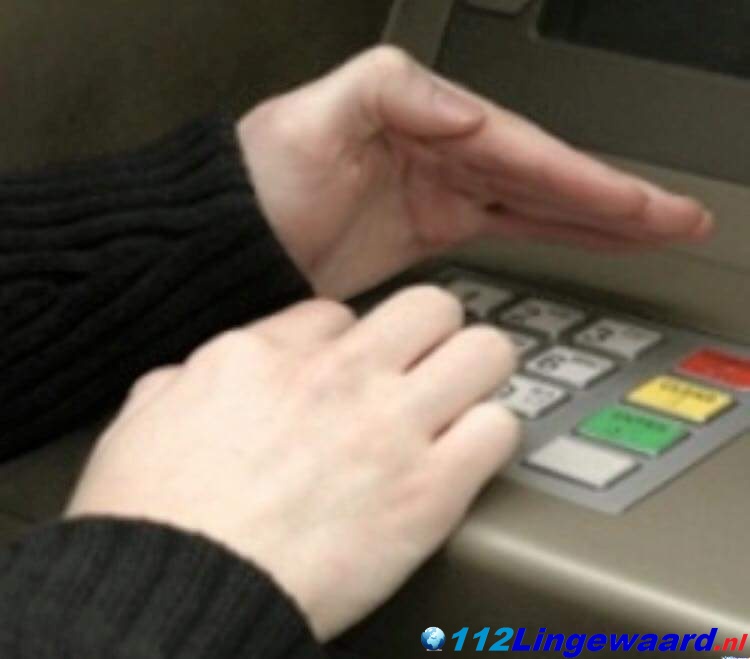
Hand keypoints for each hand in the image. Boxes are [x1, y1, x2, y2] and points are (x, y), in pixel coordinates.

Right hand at [67, 287, 519, 639]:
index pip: (339, 313)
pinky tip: (467, 457)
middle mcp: (340, 375)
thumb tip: (196, 377)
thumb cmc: (152, 520)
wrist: (181, 590)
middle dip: (430, 333)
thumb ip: (181, 383)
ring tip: (461, 403)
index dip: (348, 342)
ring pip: (484, 352)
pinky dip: (489, 438)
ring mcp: (391, 426)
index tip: (348, 370)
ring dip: (477, 375)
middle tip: (423, 367)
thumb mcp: (141, 421)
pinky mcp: (429, 491)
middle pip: (429, 307)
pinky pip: (498, 430)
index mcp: (267, 353)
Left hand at [238, 46, 712, 299]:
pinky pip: (509, 226)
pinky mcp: (433, 228)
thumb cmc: (257, 179)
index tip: (635, 203)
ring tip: (654, 229)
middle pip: (544, 177)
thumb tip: (468, 115)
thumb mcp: (311, 117)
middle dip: (612, 199)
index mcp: (423, 121)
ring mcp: (441, 193)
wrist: (232, 240)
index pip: (520, 152)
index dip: (583, 181)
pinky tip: (589, 240)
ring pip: (537, 203)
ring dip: (596, 218)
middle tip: (676, 217)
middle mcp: (441, 153)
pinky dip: (553, 234)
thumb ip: (388, 95)